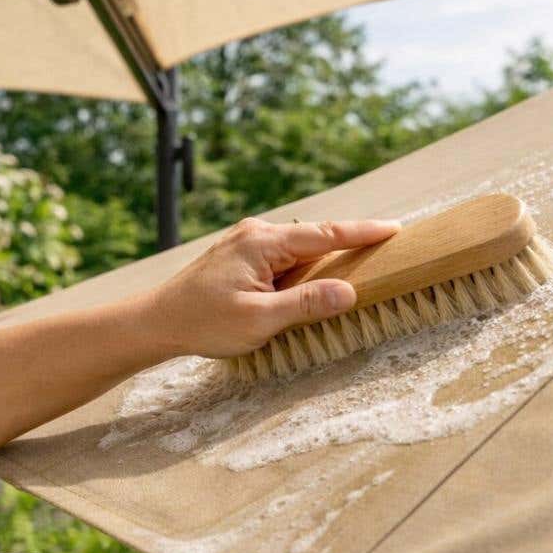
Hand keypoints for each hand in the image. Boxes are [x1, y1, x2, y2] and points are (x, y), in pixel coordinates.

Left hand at [149, 217, 399, 357]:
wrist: (157, 321)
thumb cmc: (203, 322)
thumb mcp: (259, 320)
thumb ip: (305, 304)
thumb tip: (349, 291)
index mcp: (263, 242)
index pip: (326, 234)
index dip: (363, 232)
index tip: (395, 229)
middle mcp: (257, 233)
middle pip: (315, 239)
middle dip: (347, 247)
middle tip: (383, 255)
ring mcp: (247, 242)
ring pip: (299, 250)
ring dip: (320, 265)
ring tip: (347, 280)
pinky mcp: (242, 255)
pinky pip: (283, 257)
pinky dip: (301, 270)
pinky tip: (306, 288)